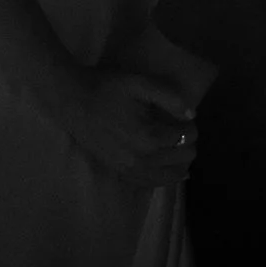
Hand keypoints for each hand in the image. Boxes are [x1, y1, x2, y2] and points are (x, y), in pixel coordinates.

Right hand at [54, 66, 198, 188]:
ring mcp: (129, 169)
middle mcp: (141, 159)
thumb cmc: (108, 89)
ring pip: (168, 177)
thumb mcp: (140, 83)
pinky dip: (164, 178)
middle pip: (181, 159)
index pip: (185, 137)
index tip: (187, 117)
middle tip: (183, 130)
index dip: (191, 125)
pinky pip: (149, 183)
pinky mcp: (119, 172)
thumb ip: (169, 97)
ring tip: (183, 151)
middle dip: (189, 144)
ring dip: (180, 164)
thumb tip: (191, 114)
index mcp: (149, 137)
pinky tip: (170, 172)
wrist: (73, 101)